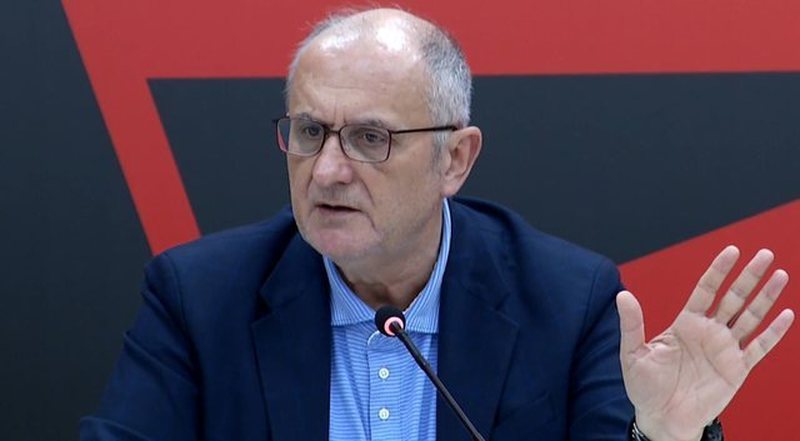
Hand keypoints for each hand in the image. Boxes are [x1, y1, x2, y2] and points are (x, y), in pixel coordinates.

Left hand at [617, 246, 793, 440]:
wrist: (662, 418)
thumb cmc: (645, 386)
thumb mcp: (633, 353)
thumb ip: (632, 324)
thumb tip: (622, 294)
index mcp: (684, 323)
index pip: (705, 290)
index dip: (718, 270)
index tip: (731, 251)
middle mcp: (708, 331)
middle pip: (733, 298)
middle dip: (748, 276)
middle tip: (764, 254)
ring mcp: (725, 349)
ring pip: (750, 317)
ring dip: (765, 297)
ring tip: (780, 275)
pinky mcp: (737, 368)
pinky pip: (759, 347)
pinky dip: (773, 332)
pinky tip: (786, 315)